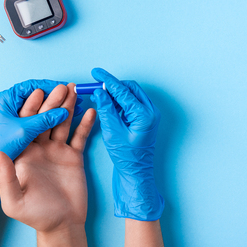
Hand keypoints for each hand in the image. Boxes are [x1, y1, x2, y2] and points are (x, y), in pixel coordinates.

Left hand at [0, 80, 82, 207]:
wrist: (62, 224)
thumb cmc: (35, 214)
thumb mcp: (15, 200)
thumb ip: (7, 177)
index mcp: (25, 154)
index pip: (28, 125)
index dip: (33, 108)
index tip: (39, 92)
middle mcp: (41, 148)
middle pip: (47, 120)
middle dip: (54, 102)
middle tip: (62, 86)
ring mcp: (58, 151)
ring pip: (64, 123)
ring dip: (69, 107)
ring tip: (75, 90)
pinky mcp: (74, 156)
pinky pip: (81, 137)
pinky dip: (86, 124)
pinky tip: (90, 111)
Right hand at [90, 68, 163, 220]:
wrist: (136, 174)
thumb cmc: (126, 158)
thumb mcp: (112, 132)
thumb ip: (106, 110)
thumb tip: (100, 92)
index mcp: (144, 115)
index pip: (123, 90)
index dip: (107, 80)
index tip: (96, 72)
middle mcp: (150, 112)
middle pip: (130, 89)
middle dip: (113, 86)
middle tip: (96, 85)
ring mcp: (149, 116)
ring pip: (131, 95)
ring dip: (116, 94)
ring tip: (100, 96)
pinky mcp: (144, 120)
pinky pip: (132, 104)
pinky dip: (121, 102)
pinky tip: (109, 106)